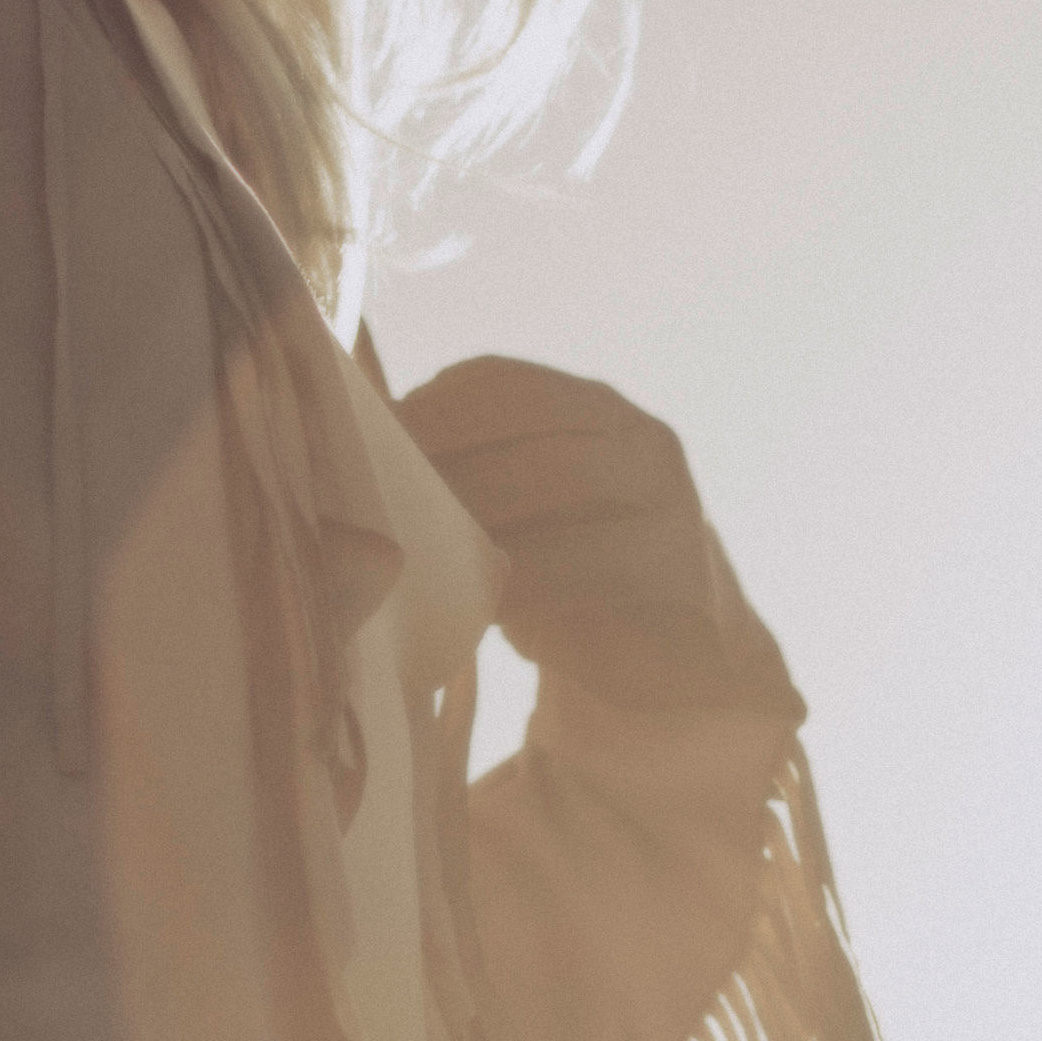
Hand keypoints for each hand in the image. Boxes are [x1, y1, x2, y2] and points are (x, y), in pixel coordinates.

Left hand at [394, 354, 802, 723]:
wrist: (672, 658)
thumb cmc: (570, 577)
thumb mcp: (518, 517)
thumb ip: (465, 480)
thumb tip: (358, 462)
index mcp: (591, 408)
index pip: (502, 382)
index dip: (431, 406)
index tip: (369, 441)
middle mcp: (638, 438)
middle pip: (533, 423)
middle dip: (451, 456)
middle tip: (383, 496)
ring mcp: (670, 498)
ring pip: (567, 477)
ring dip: (485, 508)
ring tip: (422, 543)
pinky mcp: (682, 567)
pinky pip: (596, 560)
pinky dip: (531, 578)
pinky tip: (482, 600)